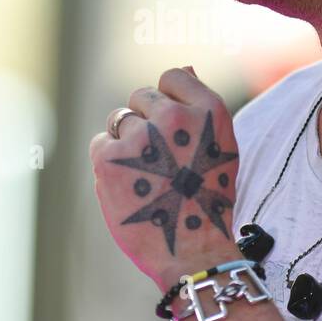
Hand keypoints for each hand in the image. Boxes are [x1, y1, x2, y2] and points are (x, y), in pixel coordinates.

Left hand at [89, 66, 244, 291]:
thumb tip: (185, 69)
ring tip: (145, 177)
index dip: (167, 101)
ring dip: (126, 144)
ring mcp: (140, 136)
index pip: (172, 76)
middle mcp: (174, 116)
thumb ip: (199, 107)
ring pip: (118, 120)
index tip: (172, 129)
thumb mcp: (221, 147)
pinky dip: (108, 163)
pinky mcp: (109, 157)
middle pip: (140, 97)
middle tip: (159, 162)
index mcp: (209, 110)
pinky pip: (100, 144)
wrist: (192, 251)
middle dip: (145, 124)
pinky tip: (127, 187)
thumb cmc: (208, 200)